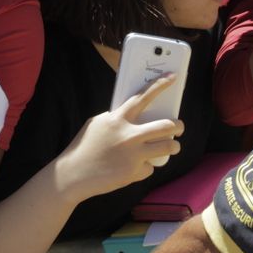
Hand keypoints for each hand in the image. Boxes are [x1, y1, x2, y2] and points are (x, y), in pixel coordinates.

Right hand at [55, 74, 182, 203]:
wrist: (73, 175)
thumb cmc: (83, 147)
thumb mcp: (97, 124)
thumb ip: (116, 118)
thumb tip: (134, 116)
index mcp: (118, 119)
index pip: (143, 96)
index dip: (160, 85)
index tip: (173, 77)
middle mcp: (129, 135)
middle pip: (166, 125)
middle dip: (178, 125)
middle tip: (179, 126)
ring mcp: (134, 155)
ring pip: (169, 147)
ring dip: (174, 146)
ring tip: (172, 146)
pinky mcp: (134, 173)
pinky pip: (150, 167)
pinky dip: (144, 167)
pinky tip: (133, 168)